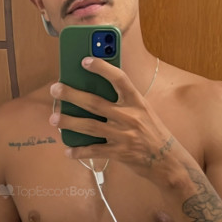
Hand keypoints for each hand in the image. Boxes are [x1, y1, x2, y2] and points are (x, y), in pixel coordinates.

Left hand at [49, 57, 176, 177]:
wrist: (168, 160)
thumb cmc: (152, 132)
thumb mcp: (143, 111)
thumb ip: (124, 102)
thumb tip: (94, 92)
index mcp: (136, 101)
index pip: (118, 78)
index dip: (101, 68)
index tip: (84, 61)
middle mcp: (129, 116)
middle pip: (95, 102)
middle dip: (72, 95)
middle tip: (55, 89)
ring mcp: (124, 135)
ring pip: (90, 126)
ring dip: (69, 122)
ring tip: (54, 119)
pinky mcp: (120, 153)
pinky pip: (95, 151)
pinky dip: (80, 152)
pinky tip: (68, 151)